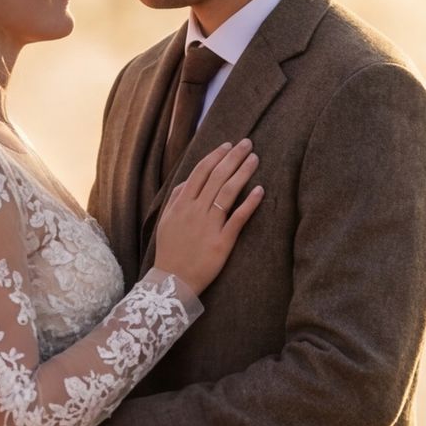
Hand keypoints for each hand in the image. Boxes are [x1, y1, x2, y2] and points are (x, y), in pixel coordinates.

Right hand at [151, 138, 263, 293]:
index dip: (215, 156)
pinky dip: (249, 203)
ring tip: (255, 159)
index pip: (200, 172)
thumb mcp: (165, 221)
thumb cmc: (170, 251)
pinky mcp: (222, 242)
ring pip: (227, 192)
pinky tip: (260, 190)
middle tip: (247, 143)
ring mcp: (209, 226)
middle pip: (216, 177)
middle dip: (233, 157)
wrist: (172, 281)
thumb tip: (187, 181)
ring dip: (242, 172)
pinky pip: (237, 219)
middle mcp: (195, 211)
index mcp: (181, 204)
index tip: (228, 145)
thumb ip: (175, 199)